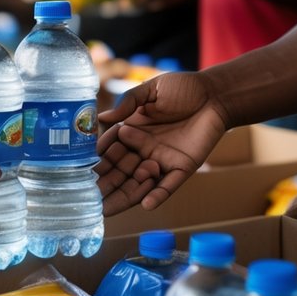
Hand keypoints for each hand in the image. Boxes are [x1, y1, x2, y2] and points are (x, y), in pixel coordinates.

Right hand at [96, 70, 227, 214]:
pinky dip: (157, 195)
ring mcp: (162, 159)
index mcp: (133, 129)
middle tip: (88, 195)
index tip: (80, 168)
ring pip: (140, 182)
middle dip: (105, 182)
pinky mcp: (182, 167)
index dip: (98, 157)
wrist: (216, 94)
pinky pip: (168, 185)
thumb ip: (129, 101)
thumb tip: (102, 117)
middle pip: (121, 169)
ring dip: (126, 194)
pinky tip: (146, 204)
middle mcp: (144, 148)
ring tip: (108, 208)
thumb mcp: (151, 90)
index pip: (110, 146)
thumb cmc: (183, 88)